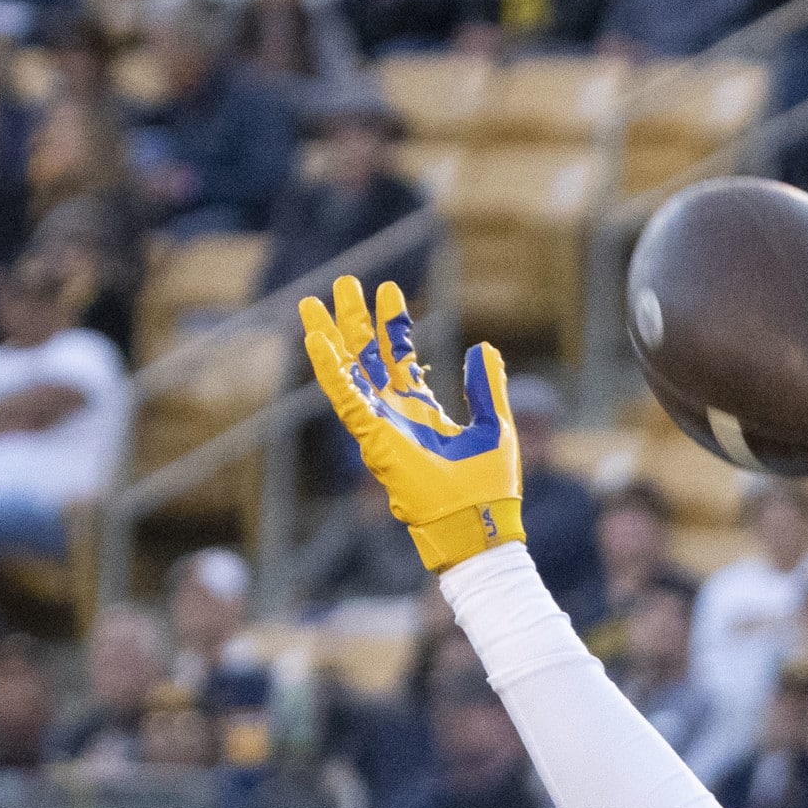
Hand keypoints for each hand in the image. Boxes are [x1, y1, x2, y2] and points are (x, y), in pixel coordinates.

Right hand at [300, 276, 523, 571]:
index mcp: (423, 412)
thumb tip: (483, 347)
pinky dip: (330, 371)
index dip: (393, 326)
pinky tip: (316, 342)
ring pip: (348, 374)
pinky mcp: (374, 440)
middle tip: (344, 284)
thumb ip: (487, 387)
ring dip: (330, 339)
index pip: (401, 359)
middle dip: (354, 322)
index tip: (387, 291)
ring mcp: (382, 426)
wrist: (480, 523)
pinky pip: (346, 400)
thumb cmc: (489, 486)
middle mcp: (397, 416)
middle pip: (368, 359)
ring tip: (313, 303)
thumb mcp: (495, 425)